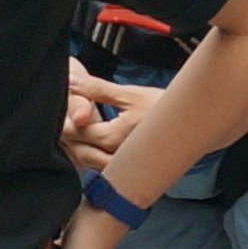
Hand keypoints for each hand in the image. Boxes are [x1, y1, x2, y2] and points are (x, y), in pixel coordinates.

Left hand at [60, 58, 156, 177]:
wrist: (191, 125)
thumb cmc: (163, 107)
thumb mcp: (129, 93)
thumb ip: (96, 89)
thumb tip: (71, 80)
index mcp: (113, 137)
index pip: (76, 132)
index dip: (63, 121)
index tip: (56, 112)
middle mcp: (115, 156)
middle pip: (77, 151)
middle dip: (64, 138)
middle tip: (57, 124)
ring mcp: (121, 165)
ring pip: (85, 163)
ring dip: (74, 149)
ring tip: (67, 135)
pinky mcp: (125, 168)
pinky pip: (97, 167)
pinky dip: (87, 157)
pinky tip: (84, 146)